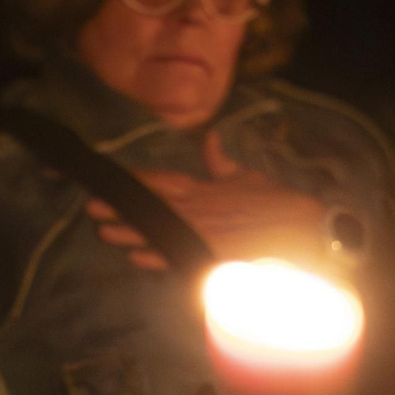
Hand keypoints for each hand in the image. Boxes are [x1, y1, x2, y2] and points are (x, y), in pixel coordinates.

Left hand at [86, 130, 329, 269]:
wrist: (304, 231)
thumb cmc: (276, 203)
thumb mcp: (247, 177)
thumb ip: (220, 162)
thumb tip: (207, 136)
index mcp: (203, 188)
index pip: (160, 181)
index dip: (132, 181)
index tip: (106, 179)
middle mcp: (198, 210)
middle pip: (152, 206)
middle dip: (121, 207)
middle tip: (90, 207)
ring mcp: (203, 235)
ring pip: (159, 232)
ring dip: (131, 233)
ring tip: (103, 232)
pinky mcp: (213, 258)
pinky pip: (181, 257)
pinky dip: (160, 258)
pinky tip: (137, 258)